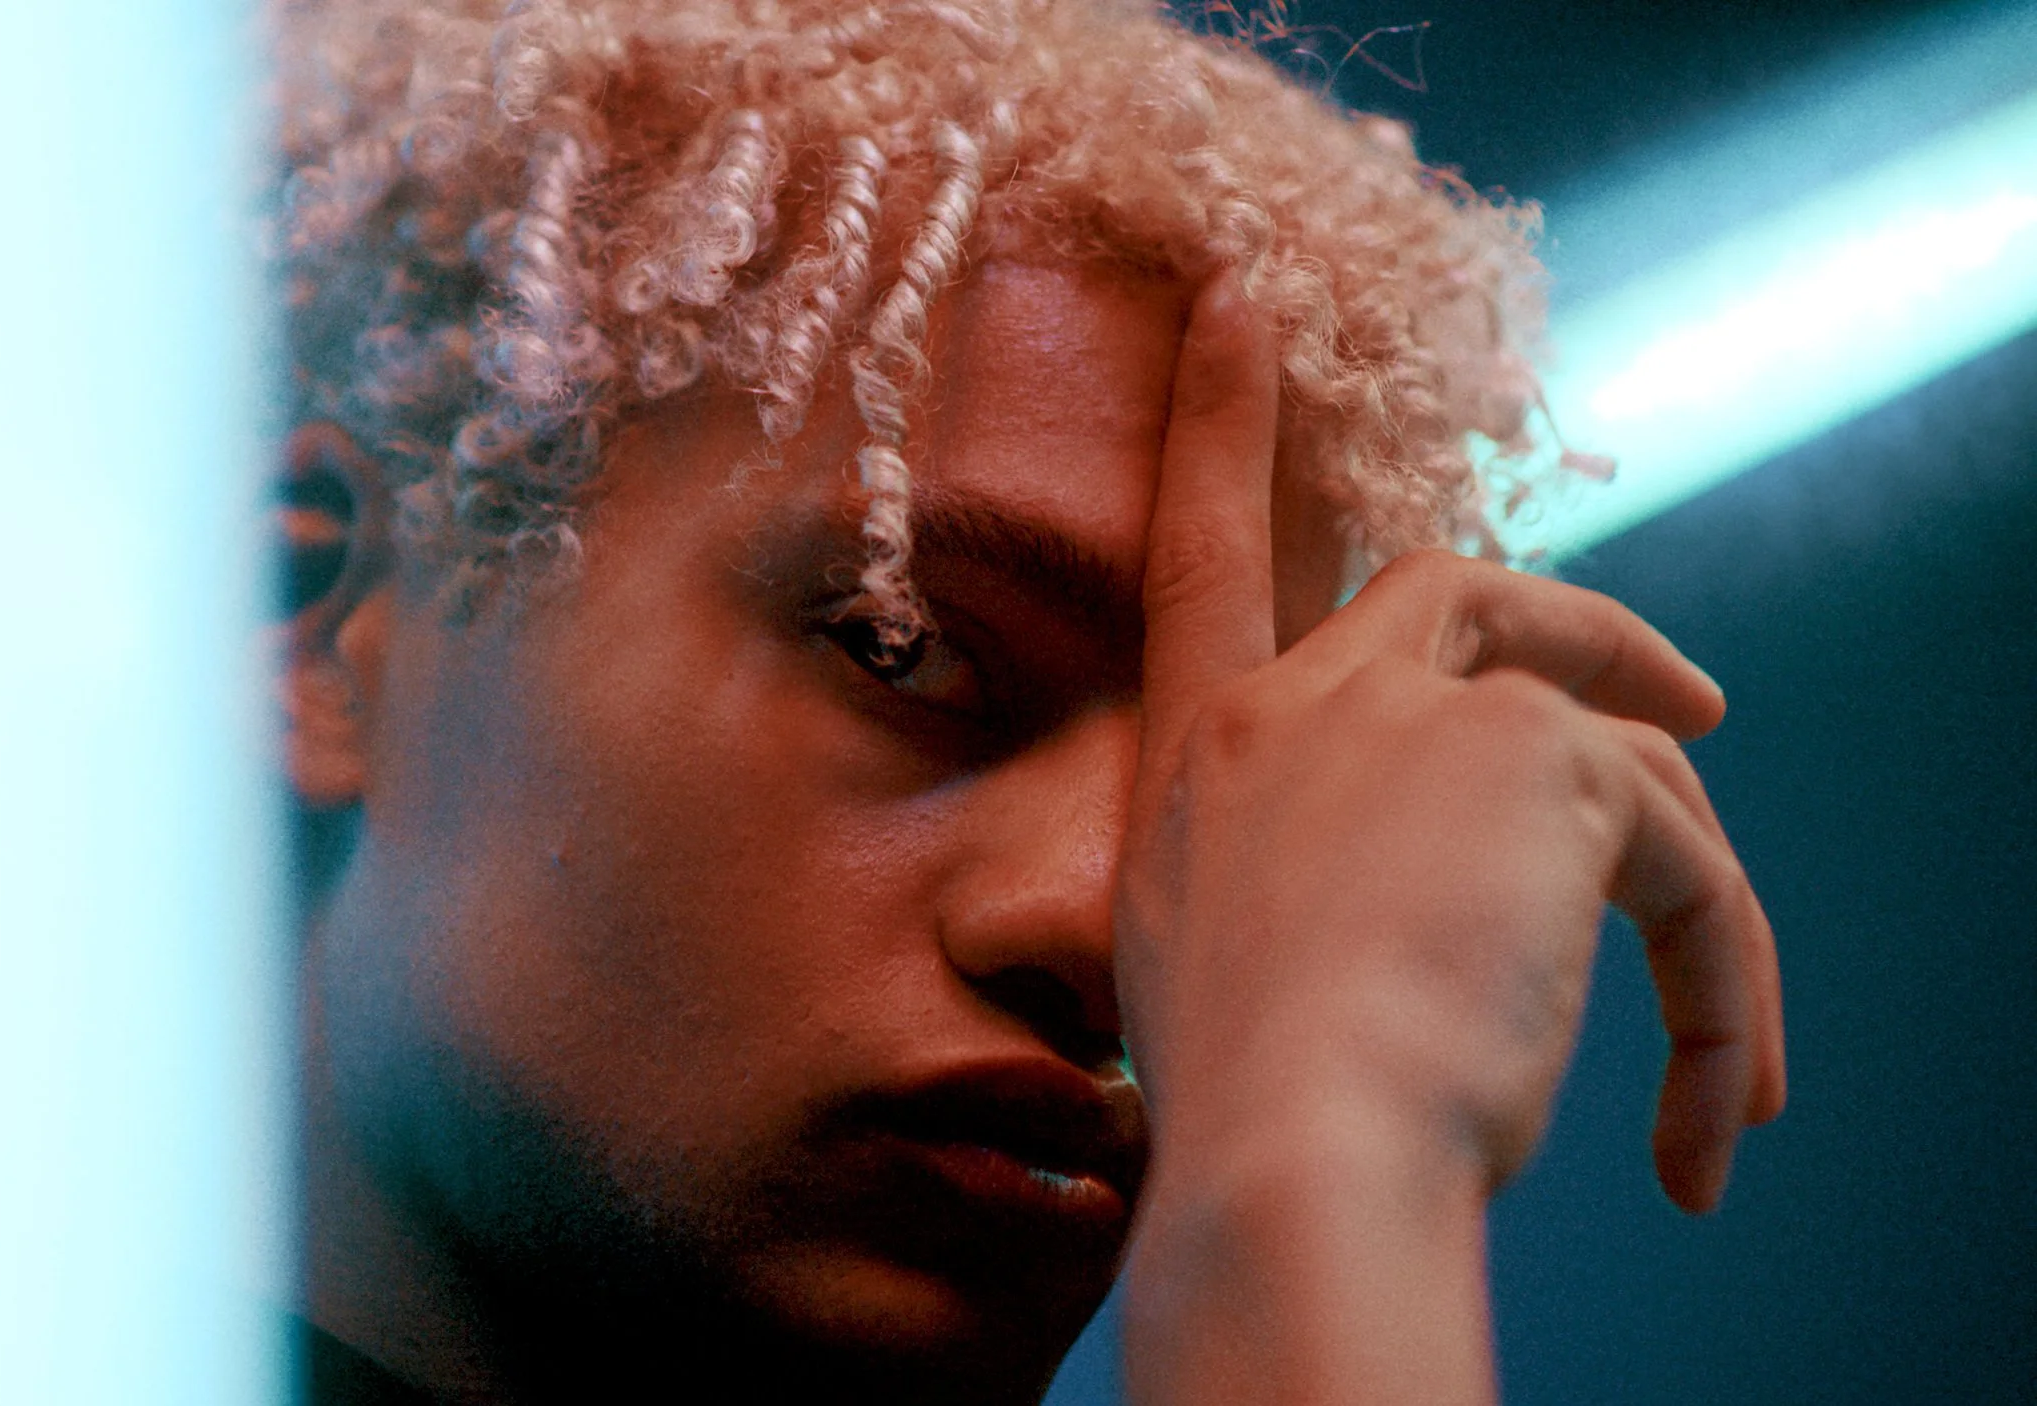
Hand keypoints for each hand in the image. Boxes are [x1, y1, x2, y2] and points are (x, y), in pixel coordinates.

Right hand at [1112, 279, 1785, 1401]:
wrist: (1291, 1153)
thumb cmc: (1248, 1110)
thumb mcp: (1213, 976)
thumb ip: (1284, 886)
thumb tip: (1394, 898)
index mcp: (1200, 758)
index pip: (1205, 560)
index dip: (1221, 427)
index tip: (1241, 305)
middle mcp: (1298, 704)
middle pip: (1457, 595)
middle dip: (1580, 634)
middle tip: (1682, 706)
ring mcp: (1413, 712)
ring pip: (1613, 763)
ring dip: (1685, 908)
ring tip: (1728, 1071)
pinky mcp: (1538, 756)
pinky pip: (1682, 861)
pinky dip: (1722, 988)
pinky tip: (1716, 1112)